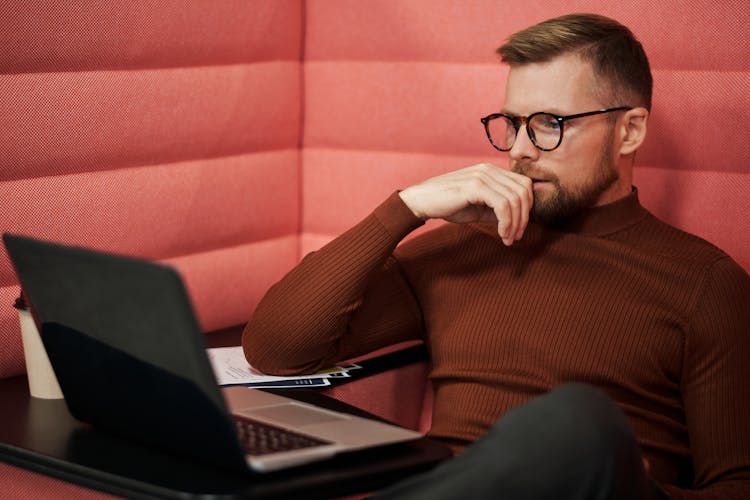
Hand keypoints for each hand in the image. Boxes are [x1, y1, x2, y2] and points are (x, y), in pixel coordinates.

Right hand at [398, 163, 532, 245]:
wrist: (422, 201)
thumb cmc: (447, 205)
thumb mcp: (478, 208)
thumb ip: (497, 210)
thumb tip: (518, 220)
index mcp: (491, 171)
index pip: (523, 185)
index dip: (527, 208)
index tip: (518, 228)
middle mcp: (489, 170)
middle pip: (523, 192)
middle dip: (524, 218)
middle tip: (515, 237)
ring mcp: (482, 176)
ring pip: (515, 199)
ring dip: (515, 224)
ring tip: (507, 238)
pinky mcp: (475, 186)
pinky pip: (502, 205)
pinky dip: (506, 222)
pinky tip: (501, 234)